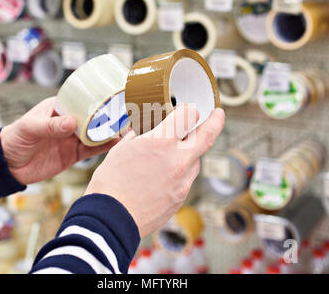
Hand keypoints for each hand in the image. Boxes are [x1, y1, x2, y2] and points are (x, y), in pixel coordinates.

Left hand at [0, 97, 118, 184]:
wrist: (7, 166)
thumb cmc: (14, 139)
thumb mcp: (30, 129)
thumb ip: (50, 127)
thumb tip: (72, 123)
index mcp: (58, 109)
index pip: (81, 101)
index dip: (97, 100)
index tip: (113, 98)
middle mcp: (68, 122)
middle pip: (93, 118)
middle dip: (109, 116)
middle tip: (127, 114)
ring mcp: (71, 139)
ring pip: (96, 134)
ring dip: (110, 132)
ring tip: (127, 129)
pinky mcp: (73, 155)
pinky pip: (91, 150)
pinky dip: (104, 147)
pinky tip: (116, 144)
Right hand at [85, 105, 224, 236]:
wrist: (111, 219)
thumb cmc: (110, 183)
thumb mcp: (121, 149)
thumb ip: (139, 136)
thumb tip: (144, 132)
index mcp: (162, 142)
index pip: (189, 115)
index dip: (187, 109)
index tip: (185, 110)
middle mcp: (178, 159)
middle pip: (207, 135)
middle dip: (216, 121)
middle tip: (218, 115)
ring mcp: (183, 181)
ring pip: (195, 159)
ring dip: (189, 152)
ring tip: (169, 156)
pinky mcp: (181, 197)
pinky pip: (187, 178)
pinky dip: (180, 172)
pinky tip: (162, 176)